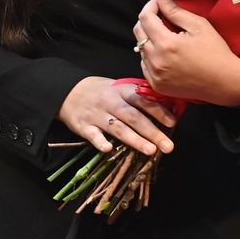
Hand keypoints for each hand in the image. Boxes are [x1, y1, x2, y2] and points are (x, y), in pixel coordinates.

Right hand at [59, 75, 179, 155]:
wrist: (66, 91)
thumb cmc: (99, 92)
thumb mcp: (117, 87)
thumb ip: (138, 97)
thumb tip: (167, 108)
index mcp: (121, 91)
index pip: (142, 100)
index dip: (158, 111)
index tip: (173, 122)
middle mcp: (110, 102)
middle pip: (133, 117)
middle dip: (152, 132)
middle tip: (168, 146)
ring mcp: (96, 115)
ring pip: (117, 128)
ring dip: (134, 140)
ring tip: (150, 151)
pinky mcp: (83, 126)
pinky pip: (92, 135)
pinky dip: (100, 142)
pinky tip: (108, 149)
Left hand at [134, 0, 239, 106]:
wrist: (225, 82)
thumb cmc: (215, 52)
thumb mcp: (198, 26)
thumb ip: (175, 10)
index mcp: (166, 44)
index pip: (145, 18)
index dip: (150, 6)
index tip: (159, 3)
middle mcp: (156, 60)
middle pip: (138, 32)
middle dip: (147, 20)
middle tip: (161, 17)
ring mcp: (155, 75)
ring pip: (140, 48)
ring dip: (149, 38)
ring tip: (166, 36)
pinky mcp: (156, 85)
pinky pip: (145, 64)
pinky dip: (150, 56)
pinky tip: (165, 53)